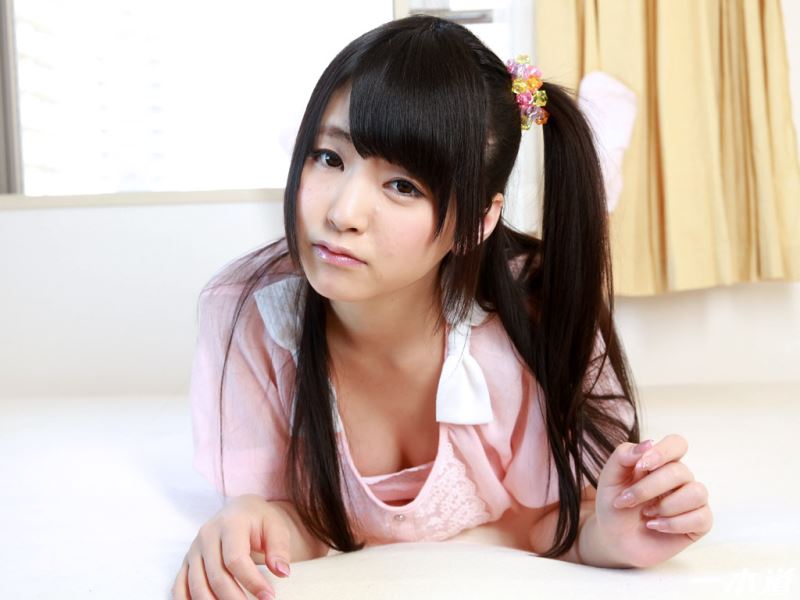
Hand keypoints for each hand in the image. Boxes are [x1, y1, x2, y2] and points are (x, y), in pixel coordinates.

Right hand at [172, 494, 292, 599]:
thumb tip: (282, 572)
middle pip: (216, 576)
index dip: (252, 582)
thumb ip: (279, 549)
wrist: (241, 511)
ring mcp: (194, 550)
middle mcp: (207, 536)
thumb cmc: (260, 521)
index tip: (268, 596)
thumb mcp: (276, 527)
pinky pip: (180, 587)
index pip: (235, 559)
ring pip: (197, 585)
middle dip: (235, 598)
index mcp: (230, 523)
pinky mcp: (187, 562)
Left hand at [593, 434, 712, 567]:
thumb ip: (623, 455)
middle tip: (627, 500)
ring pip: (697, 492)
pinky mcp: (699, 523)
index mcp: (661, 462)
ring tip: (646, 514)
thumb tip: (648, 443)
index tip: (640, 467)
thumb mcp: (609, 478)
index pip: (677, 444)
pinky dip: (673, 523)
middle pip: (680, 471)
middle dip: (649, 488)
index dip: (662, 452)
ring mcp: (692, 500)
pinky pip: (701, 517)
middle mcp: (680, 478)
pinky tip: (655, 526)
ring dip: (665, 506)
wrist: (614, 539)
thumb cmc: (615, 505)